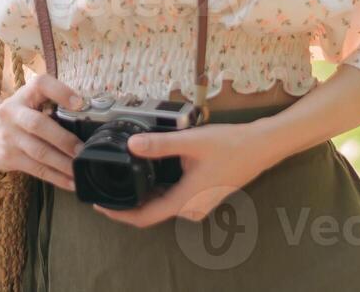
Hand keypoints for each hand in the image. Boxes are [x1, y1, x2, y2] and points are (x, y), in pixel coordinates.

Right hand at [0, 74, 84, 191]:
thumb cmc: (17, 114)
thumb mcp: (28, 99)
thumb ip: (51, 101)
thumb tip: (85, 113)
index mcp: (24, 95)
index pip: (41, 85)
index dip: (61, 92)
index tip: (79, 103)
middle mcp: (13, 113)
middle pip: (38, 125)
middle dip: (63, 139)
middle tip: (82, 149)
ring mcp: (9, 137)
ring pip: (39, 152)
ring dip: (63, 163)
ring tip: (80, 169)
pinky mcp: (8, 158)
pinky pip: (36, 169)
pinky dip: (56, 177)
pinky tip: (70, 182)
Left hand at [90, 122, 276, 227]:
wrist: (259, 147)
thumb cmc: (230, 145)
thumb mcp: (191, 142)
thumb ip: (160, 144)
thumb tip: (132, 145)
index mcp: (185, 201)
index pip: (144, 217)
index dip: (120, 214)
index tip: (100, 207)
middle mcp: (191, 209)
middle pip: (151, 213)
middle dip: (128, 203)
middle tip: (106, 187)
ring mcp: (198, 205)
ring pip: (162, 205)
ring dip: (143, 196)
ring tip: (123, 177)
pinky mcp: (202, 197)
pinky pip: (173, 199)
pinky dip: (158, 191)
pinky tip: (150, 174)